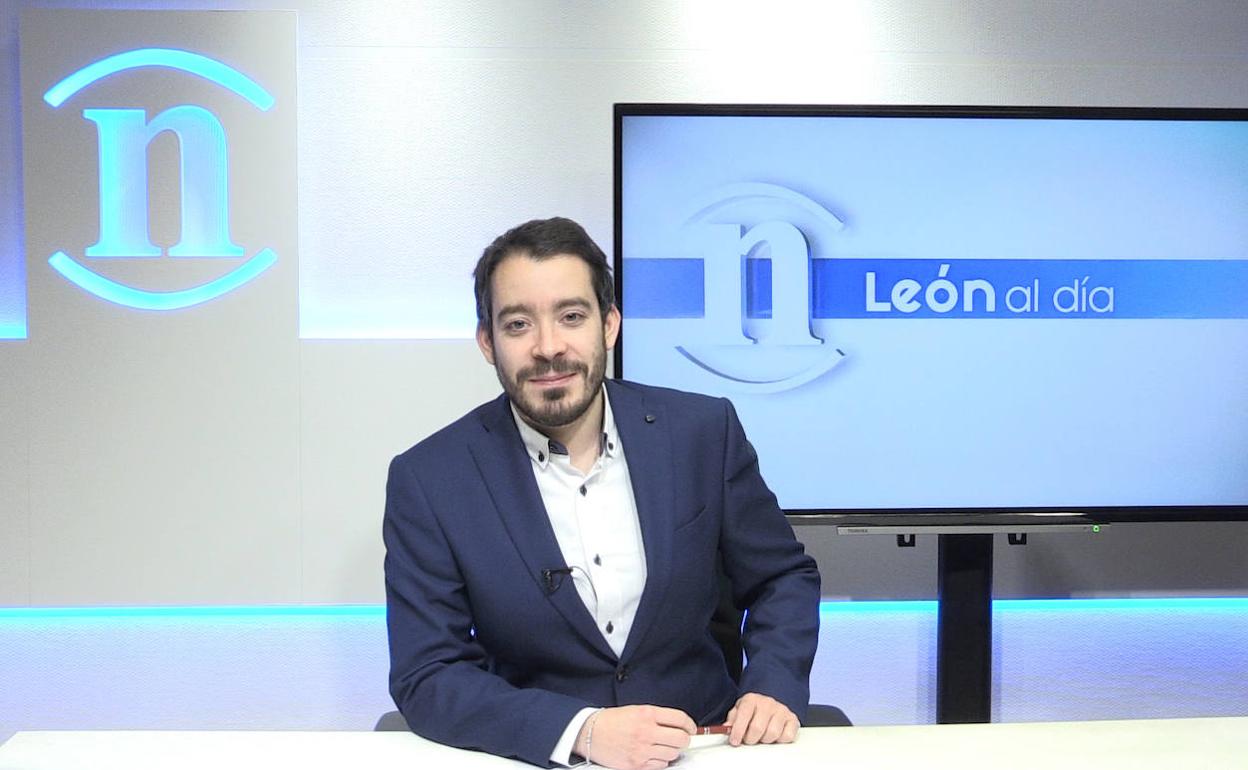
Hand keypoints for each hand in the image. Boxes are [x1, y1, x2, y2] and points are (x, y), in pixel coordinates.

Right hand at [577, 704, 694, 769]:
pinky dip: (661, 762)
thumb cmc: (612, 721)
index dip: (690, 724)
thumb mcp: (636, 710)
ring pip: (673, 754)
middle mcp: (646, 731)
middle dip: (684, 739)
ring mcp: (642, 750)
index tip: (690, 728)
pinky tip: (653, 755)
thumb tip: (679, 726)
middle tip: (679, 739)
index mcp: (647, 714)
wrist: (590, 733)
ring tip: (662, 747)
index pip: (680, 719)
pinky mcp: (637, 765)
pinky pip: (661, 766)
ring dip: (671, 751)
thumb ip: (658, 717)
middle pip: (681, 739)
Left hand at [725, 693, 798, 746]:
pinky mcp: (792, 719)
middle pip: (757, 728)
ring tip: (761, 736)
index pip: (744, 714)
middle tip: (748, 740)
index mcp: (752, 699)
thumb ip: (732, 720)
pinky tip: (774, 736)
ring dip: (764, 740)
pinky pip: (787, 736)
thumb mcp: (739, 711)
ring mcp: (781, 710)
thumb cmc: (753, 711)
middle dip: (750, 739)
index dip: (738, 730)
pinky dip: (779, 740)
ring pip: (772, 733)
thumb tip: (726, 729)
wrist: (770, 704)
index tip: (734, 741)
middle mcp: (767, 703)